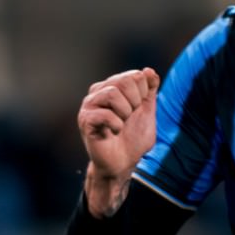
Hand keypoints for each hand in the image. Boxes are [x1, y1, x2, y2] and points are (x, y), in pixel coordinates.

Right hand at [78, 68, 160, 212]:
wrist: (122, 164)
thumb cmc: (133, 139)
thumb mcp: (147, 112)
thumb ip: (150, 91)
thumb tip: (149, 70)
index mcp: (113, 86)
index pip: (135, 75)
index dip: (143, 94)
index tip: (138, 110)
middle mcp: (98, 92)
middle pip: (124, 81)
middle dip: (135, 102)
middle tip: (129, 117)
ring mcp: (89, 105)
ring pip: (112, 93)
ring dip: (125, 113)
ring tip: (122, 124)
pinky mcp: (85, 120)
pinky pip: (105, 114)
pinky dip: (116, 125)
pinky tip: (114, 133)